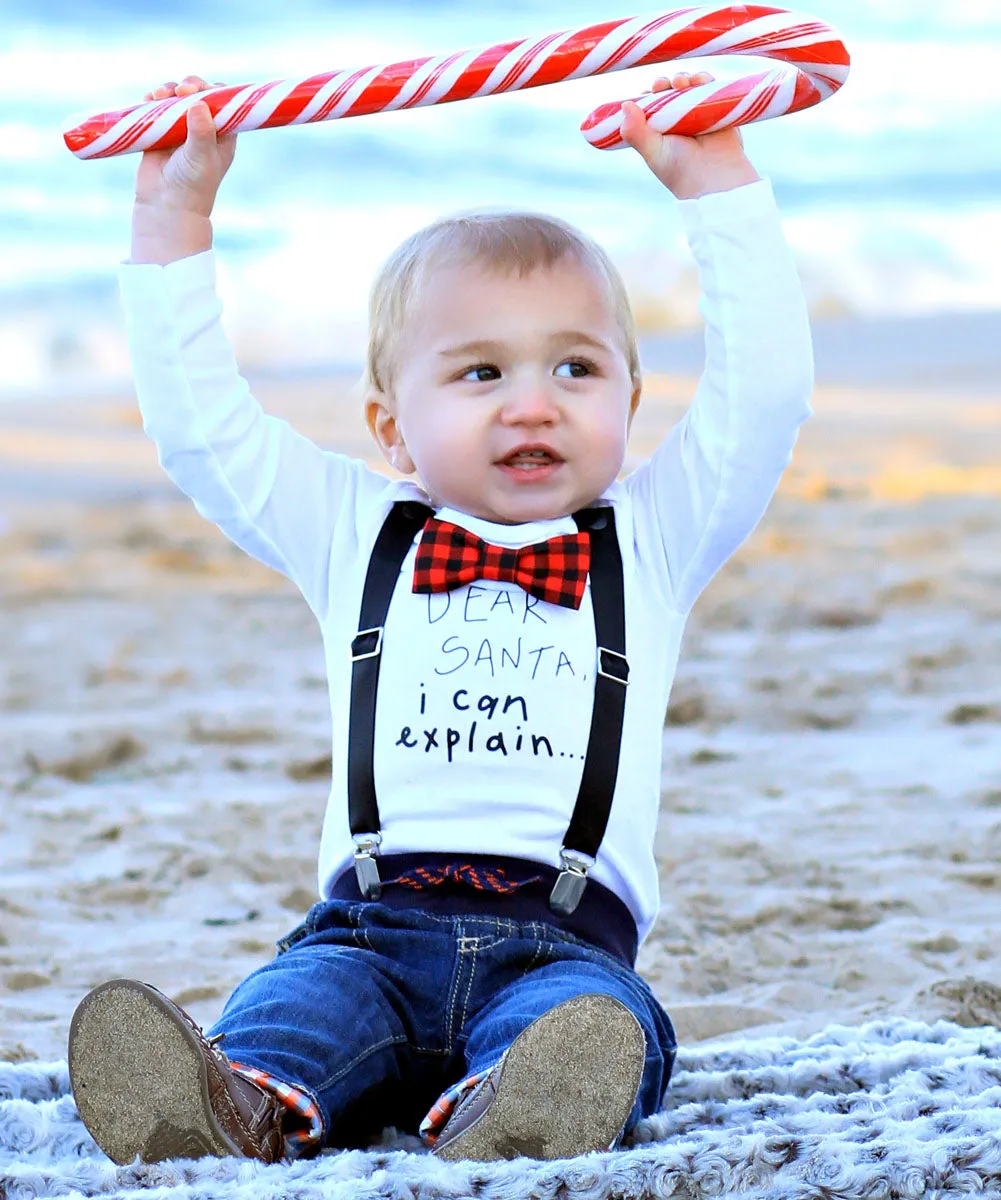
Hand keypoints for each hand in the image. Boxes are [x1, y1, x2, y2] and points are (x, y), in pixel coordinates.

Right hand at [135, 75, 236, 218]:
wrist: (166, 206)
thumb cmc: (192, 185)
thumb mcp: (201, 157)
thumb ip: (202, 131)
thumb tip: (198, 103)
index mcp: (222, 136)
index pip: (223, 103)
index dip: (212, 91)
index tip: (198, 90)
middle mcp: (204, 130)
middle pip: (199, 95)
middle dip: (188, 87)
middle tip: (179, 91)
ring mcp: (181, 130)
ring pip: (176, 99)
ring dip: (167, 90)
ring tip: (158, 95)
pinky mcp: (160, 132)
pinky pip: (157, 108)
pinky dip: (152, 100)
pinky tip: (147, 99)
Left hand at [619, 71, 759, 199]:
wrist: (714, 179)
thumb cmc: (680, 170)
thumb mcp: (652, 152)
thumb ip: (635, 132)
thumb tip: (625, 104)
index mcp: (659, 130)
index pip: (652, 104)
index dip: (651, 93)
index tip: (652, 89)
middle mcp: (679, 121)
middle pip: (671, 91)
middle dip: (667, 84)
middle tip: (667, 84)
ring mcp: (700, 115)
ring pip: (691, 87)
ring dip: (686, 78)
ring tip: (684, 81)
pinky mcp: (720, 111)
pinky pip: (713, 89)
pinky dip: (706, 80)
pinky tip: (701, 79)